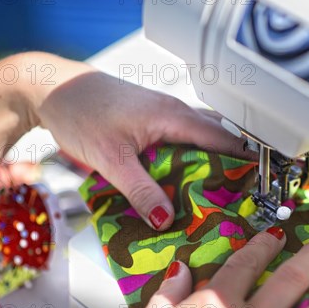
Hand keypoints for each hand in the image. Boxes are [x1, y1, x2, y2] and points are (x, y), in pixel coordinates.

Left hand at [30, 58, 247, 230]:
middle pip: (217, 140)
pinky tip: (179, 179)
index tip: (256, 189)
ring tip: (210, 195)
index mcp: (173, 117)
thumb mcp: (111, 159)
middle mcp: (174, 112)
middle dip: (229, 168)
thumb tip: (167, 219)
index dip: (244, 164)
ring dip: (208, 163)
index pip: (224, 141)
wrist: (52, 88)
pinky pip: (181, 140)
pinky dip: (187, 158)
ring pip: (199, 140)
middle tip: (234, 200)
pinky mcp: (150, 120)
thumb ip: (141, 191)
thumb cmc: (80, 113)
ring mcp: (163, 114)